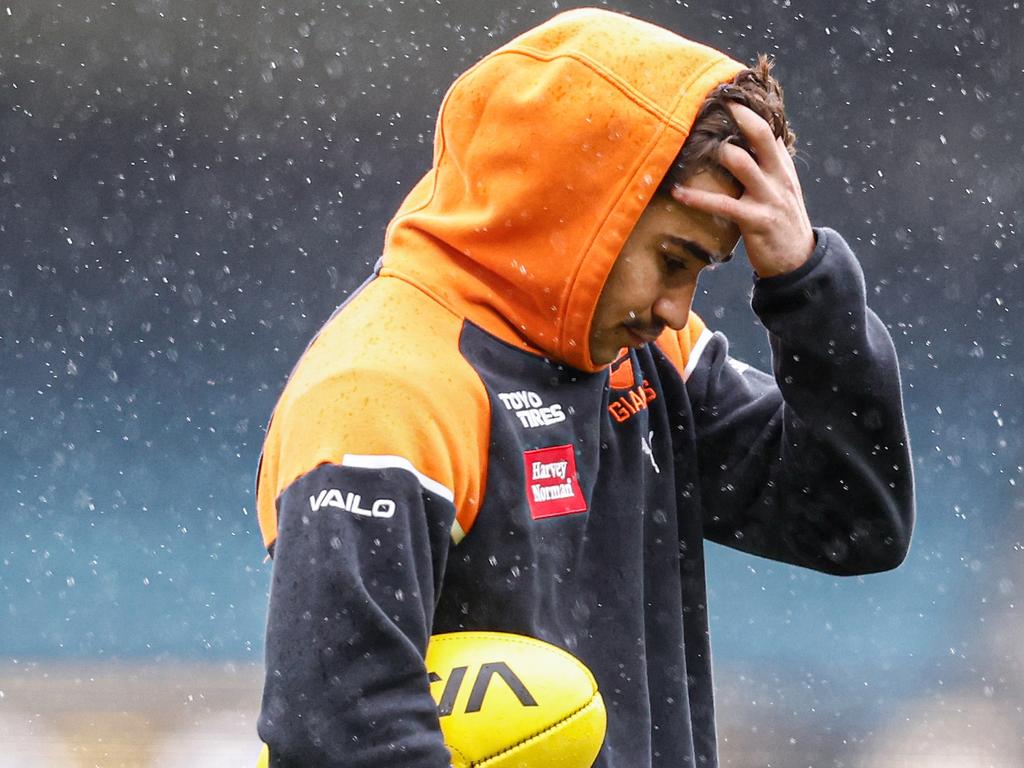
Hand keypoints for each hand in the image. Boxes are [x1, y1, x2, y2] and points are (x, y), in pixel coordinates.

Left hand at [671, 103, 814, 277]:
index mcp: (783, 166)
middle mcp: (779, 176)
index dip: (751, 108)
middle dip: (738, 114)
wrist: (798, 261)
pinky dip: (697, 198)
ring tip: (691, 147)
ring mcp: (769, 197)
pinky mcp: (756, 220)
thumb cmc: (780, 221)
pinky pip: (723, 204)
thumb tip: (744, 141)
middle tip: (715, 99)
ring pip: (741, 162)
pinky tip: (678, 194)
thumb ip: (766, 164)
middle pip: (761, 134)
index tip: (730, 90)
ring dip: (715, 152)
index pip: (770, 128)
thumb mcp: (779, 188)